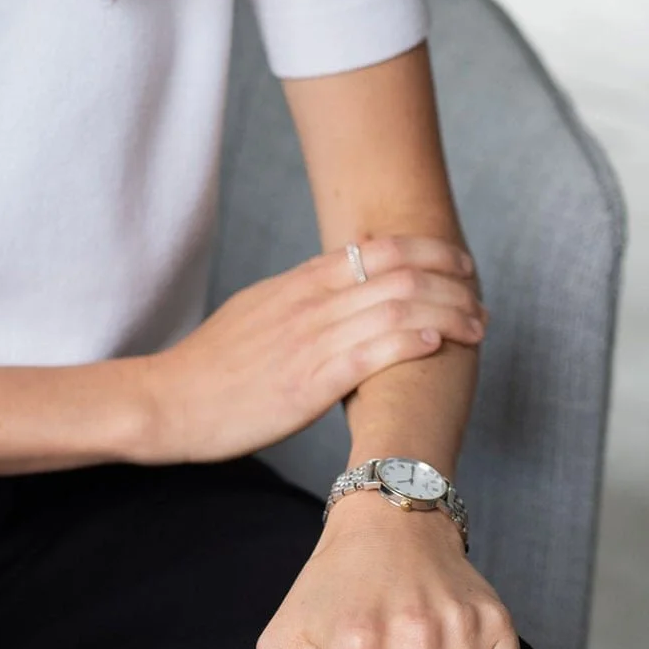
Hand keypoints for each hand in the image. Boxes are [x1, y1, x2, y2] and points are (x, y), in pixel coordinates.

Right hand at [137, 236, 485, 464]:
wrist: (168, 400)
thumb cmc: (213, 364)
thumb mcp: (259, 310)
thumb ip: (302, 296)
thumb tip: (339, 286)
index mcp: (299, 283)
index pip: (378, 248)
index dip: (429, 250)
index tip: (460, 262)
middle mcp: (309, 303)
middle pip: (397, 273)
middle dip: (450, 281)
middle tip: (480, 297)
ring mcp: (309, 341)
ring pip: (394, 309)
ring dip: (446, 312)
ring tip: (477, 326)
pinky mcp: (307, 384)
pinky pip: (369, 353)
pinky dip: (410, 342)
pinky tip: (437, 345)